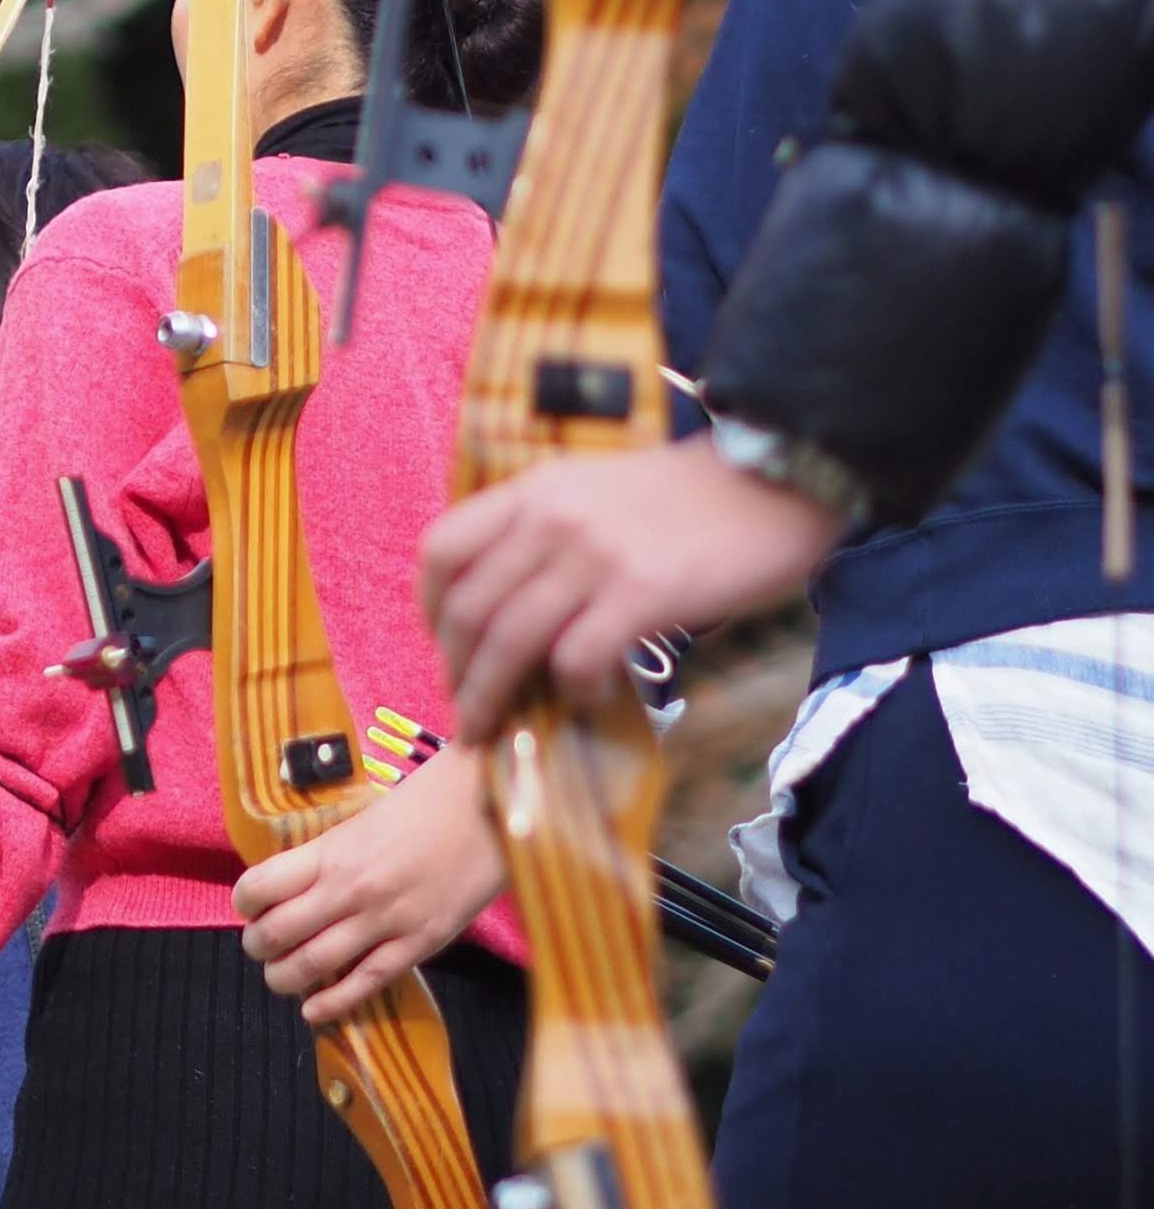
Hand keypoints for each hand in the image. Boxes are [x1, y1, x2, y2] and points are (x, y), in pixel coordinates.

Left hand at [232, 741, 506, 1027]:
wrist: (497, 801)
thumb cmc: (433, 797)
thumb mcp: (367, 817)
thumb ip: (333, 852)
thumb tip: (300, 881)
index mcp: (332, 851)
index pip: (258, 887)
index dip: (245, 901)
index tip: (250, 905)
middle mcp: (350, 889)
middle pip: (276, 934)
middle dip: (258, 946)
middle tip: (262, 945)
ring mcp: (385, 921)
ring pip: (312, 966)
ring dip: (284, 978)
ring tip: (281, 975)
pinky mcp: (420, 943)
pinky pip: (365, 984)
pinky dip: (331, 1003)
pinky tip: (313, 1010)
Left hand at [420, 437, 841, 729]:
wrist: (780, 479)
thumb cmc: (691, 496)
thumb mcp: (596, 490)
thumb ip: (546, 534)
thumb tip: (507, 609)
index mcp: (534, 490)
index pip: (441, 551)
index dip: (428, 611)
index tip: (442, 648)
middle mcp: (552, 518)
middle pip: (468, 611)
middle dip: (455, 674)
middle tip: (465, 710)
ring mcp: (594, 556)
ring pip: (509, 643)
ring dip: (491, 698)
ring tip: (495, 728)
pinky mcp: (640, 594)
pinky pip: (576, 659)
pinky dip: (571, 691)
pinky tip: (586, 699)